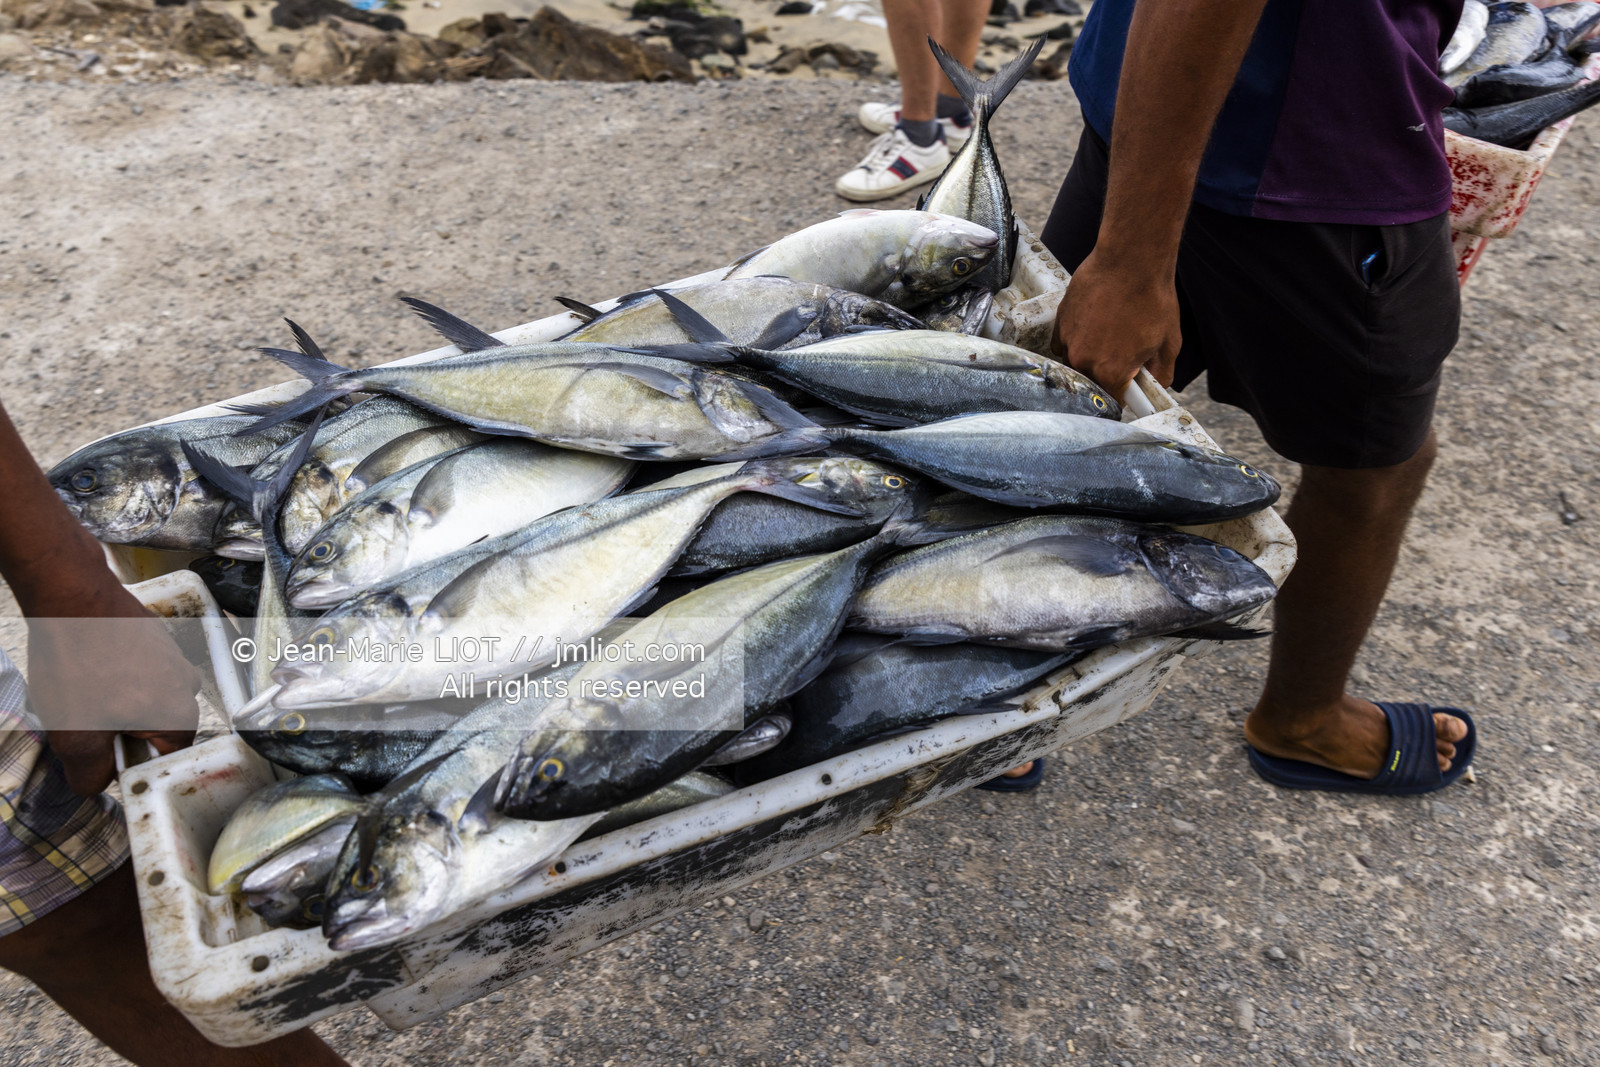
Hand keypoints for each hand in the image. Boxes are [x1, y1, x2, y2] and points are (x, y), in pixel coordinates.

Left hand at [27, 576, 201, 795]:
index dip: (128, 763)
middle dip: (122, 730)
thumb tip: (98, 783)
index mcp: (178, 716)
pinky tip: (89, 666)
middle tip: (87, 720)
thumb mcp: (74, 737)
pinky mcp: (156, 637)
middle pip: (156, 728)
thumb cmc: (78, 663)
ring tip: (85, 689)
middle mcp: (187, 685)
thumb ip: (90, 775)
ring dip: (119, 701)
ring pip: (147, 697)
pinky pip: (141, 669)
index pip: (163, 761)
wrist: (72, 596)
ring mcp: (174, 657)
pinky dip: (118, 674)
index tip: (102, 754)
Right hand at [1052, 248, 1182, 397]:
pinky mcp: (1060, 322)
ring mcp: (1069, 341)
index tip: (1128, 388)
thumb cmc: (1152, 298)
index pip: (1112, 401)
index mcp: (1111, 372)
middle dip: (1105, 376)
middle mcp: (1084, 361)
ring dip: (1089, 357)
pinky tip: (1093, 325)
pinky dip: (1077, 340)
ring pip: (1075, 363)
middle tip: (1121, 357)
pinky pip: (1064, 343)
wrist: (1131, 260)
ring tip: (1108, 335)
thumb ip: (1162, 373)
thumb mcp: (1168, 342)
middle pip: (1091, 384)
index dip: (1123, 396)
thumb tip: (1156, 386)